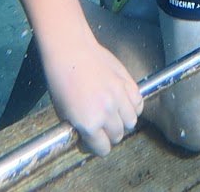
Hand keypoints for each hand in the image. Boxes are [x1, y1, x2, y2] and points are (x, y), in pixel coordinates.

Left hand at [43, 38, 143, 156]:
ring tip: (113, 115)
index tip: (92, 142)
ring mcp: (120, 97)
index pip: (102, 148)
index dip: (96, 147)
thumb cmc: (61, 79)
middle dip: (108, 135)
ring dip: (123, 122)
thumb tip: (87, 135)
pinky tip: (124, 104)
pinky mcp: (128, 82)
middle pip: (117, 136)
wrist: (70, 50)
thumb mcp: (62, 112)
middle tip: (100, 127)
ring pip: (131, 121)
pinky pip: (139, 103)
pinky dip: (133, 107)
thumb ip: (78, 127)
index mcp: (89, 123)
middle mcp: (108, 113)